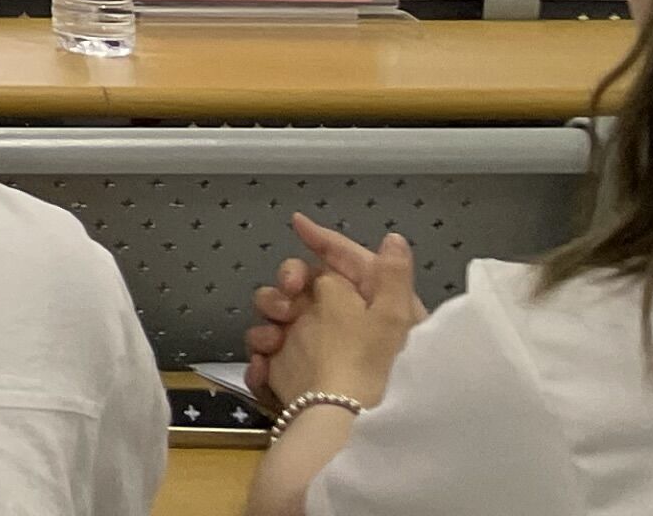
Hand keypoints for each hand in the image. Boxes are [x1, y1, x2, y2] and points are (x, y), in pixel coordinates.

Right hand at [247, 216, 422, 409]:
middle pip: (305, 284)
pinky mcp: (290, 373)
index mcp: (373, 310)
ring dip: (267, 320)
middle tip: (288, 294)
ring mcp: (313, 349)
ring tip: (272, 339)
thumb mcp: (385, 316)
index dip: (325, 241)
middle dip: (287, 282)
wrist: (337, 428)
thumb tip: (395, 240)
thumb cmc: (364, 365)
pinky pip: (263, 352)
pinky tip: (263, 366)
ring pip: (276, 314)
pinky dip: (258, 357)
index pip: (351, 263)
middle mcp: (343, 325)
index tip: (298, 224)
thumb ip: (389, 274)